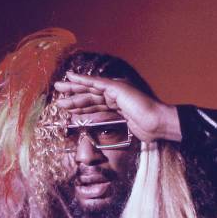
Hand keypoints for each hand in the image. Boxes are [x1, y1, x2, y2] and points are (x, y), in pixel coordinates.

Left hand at [54, 71, 181, 142]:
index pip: (97, 105)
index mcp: (119, 104)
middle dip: (74, 95)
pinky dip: (82, 80)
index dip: (82, 106)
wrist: (157, 123)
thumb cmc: (149, 130)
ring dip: (73, 90)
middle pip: (91, 96)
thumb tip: (112, 140)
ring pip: (90, 90)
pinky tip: (71, 77)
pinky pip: (95, 83)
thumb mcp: (129, 130)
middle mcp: (117, 95)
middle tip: (58, 92)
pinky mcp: (116, 88)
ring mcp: (117, 90)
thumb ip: (119, 129)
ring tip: (58, 89)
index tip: (70, 108)